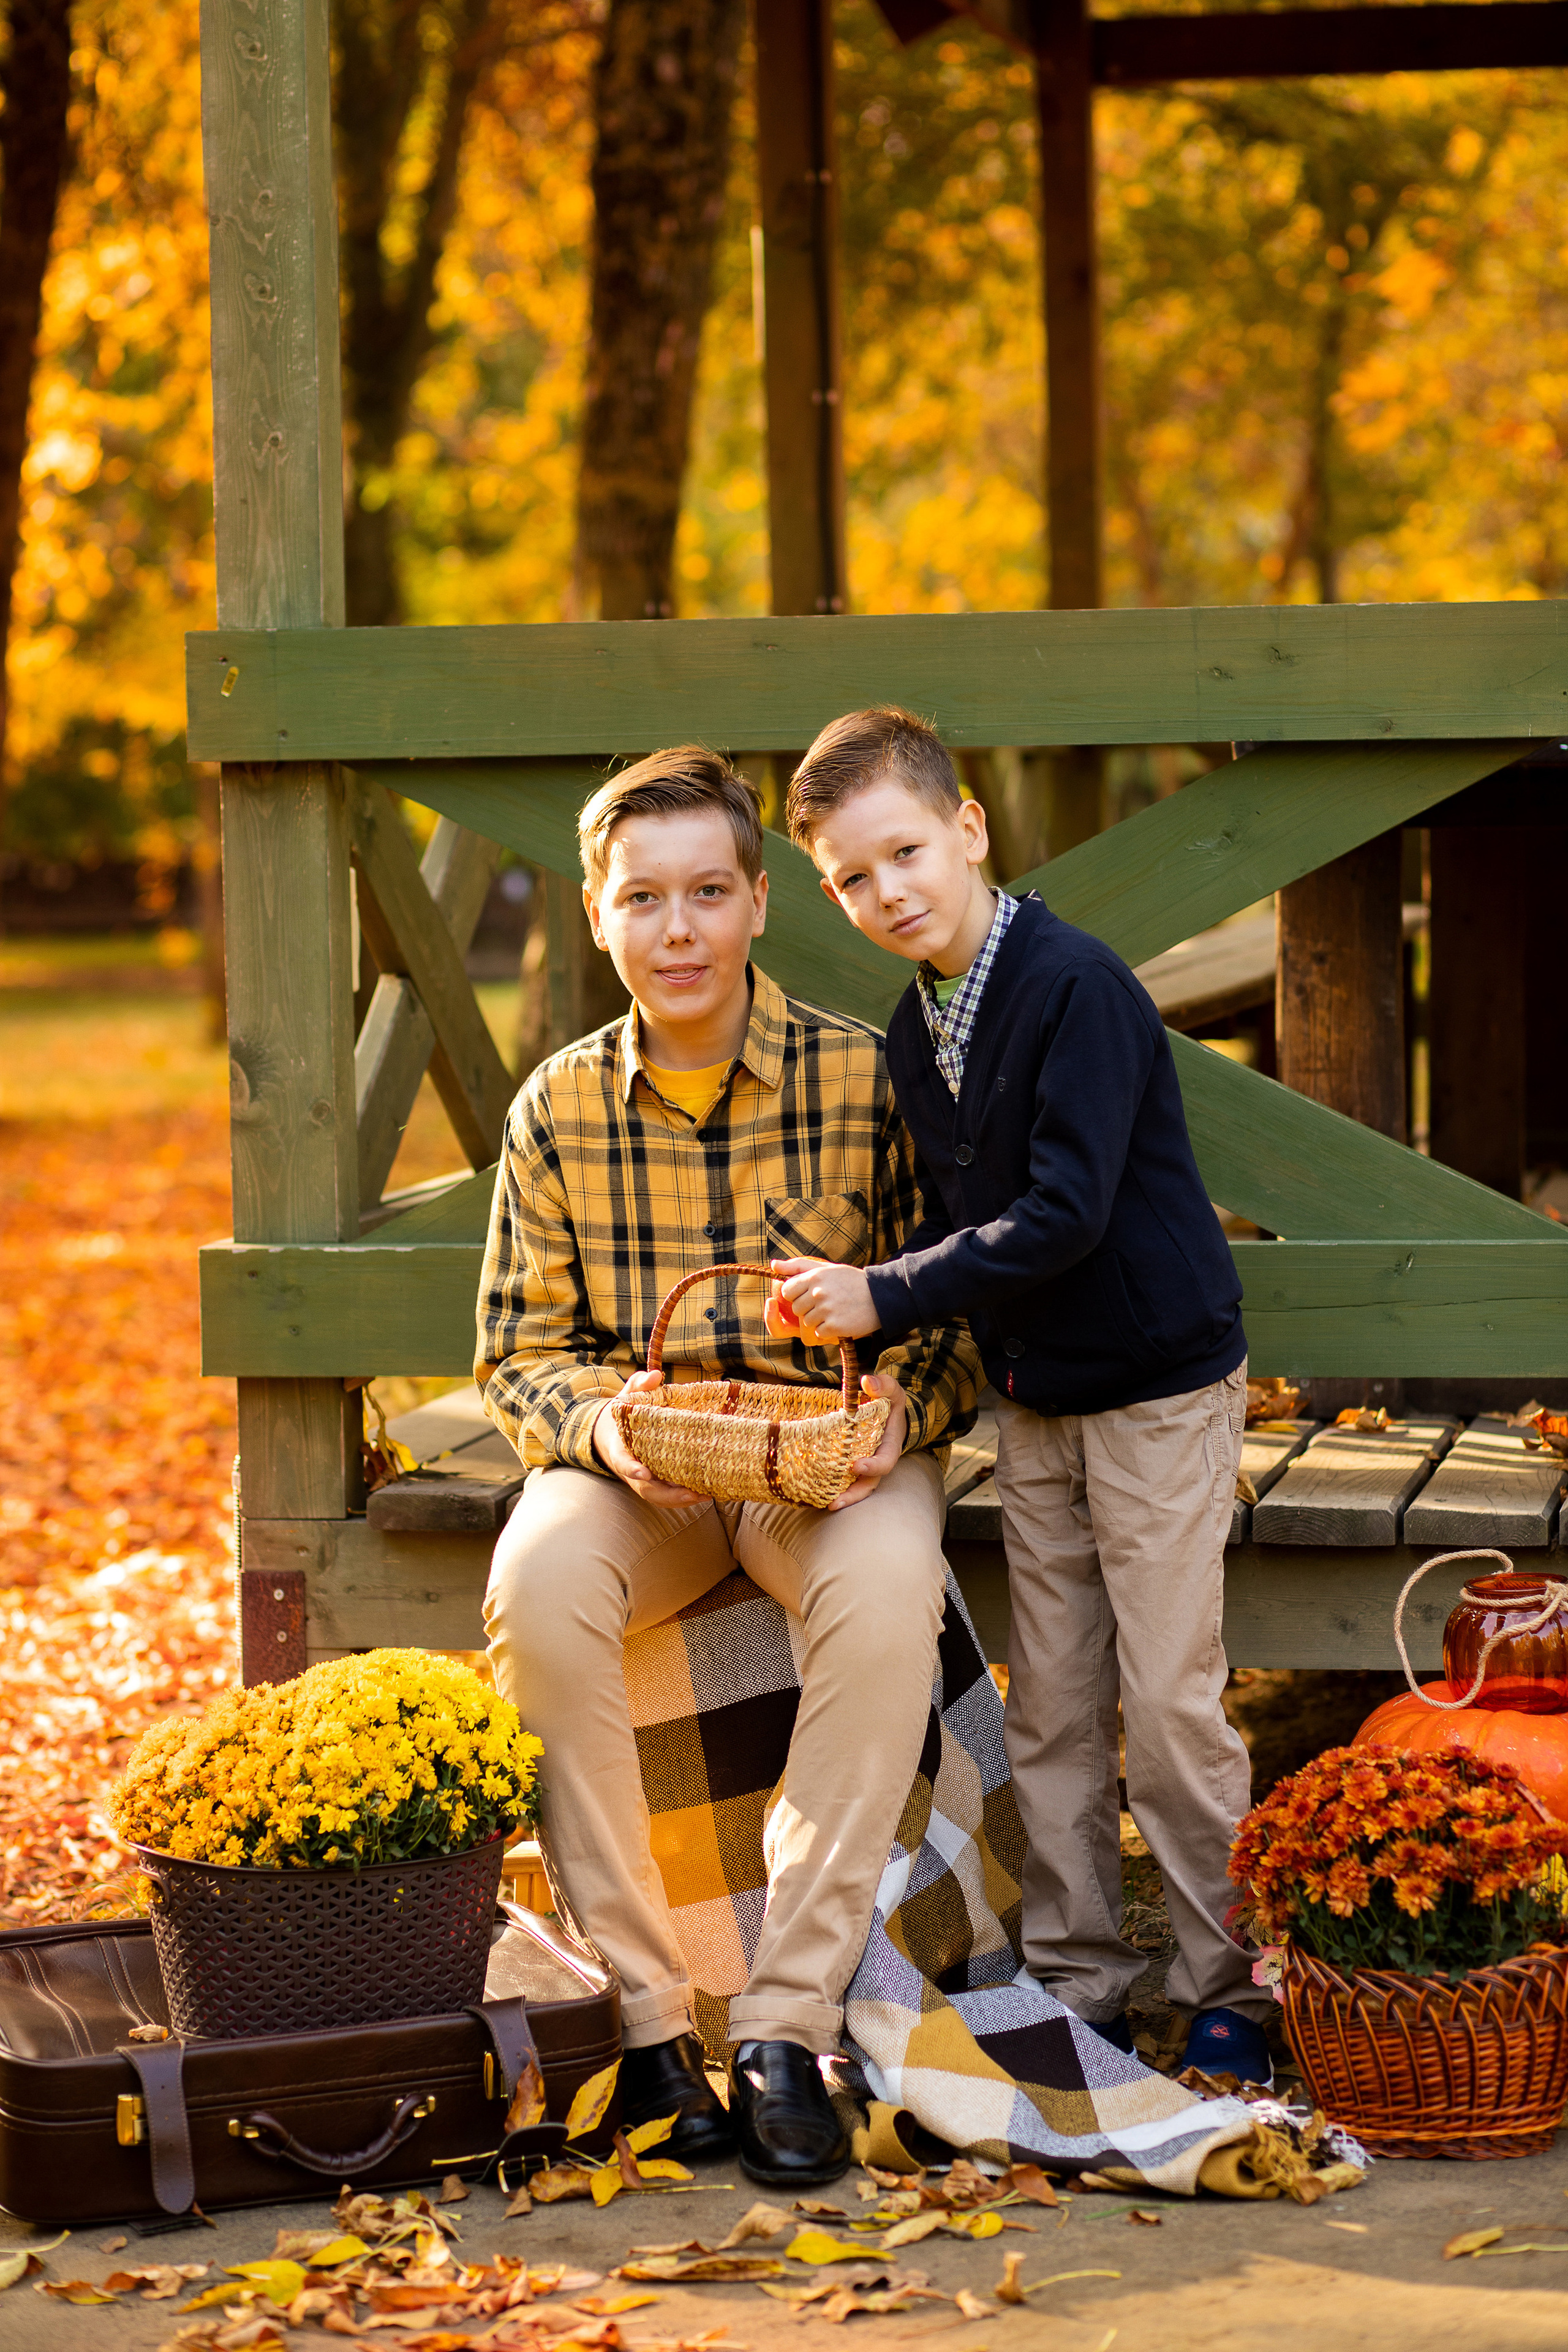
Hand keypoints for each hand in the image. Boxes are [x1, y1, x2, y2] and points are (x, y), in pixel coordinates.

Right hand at [591, 1369, 704, 1508]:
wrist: (610, 1435)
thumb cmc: (622, 1416)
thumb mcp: (626, 1398)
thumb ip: (638, 1386)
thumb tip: (655, 1375)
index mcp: (619, 1449)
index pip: (623, 1462)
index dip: (632, 1469)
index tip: (644, 1473)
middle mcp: (630, 1469)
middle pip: (645, 1488)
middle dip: (668, 1494)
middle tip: (690, 1493)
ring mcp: (641, 1479)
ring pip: (658, 1497)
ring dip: (680, 1500)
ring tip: (705, 1495)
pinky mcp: (653, 1483)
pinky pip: (666, 1496)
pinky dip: (683, 1498)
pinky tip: (706, 1493)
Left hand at [770, 1257, 879, 1344]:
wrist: (881, 1297)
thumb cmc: (852, 1281)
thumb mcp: (826, 1268)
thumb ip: (798, 1266)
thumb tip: (773, 1265)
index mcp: (814, 1276)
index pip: (786, 1290)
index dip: (795, 1294)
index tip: (809, 1294)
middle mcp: (818, 1292)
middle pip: (796, 1309)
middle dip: (808, 1309)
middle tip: (827, 1303)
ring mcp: (826, 1310)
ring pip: (806, 1323)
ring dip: (819, 1320)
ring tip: (836, 1311)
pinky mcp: (834, 1326)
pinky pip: (819, 1333)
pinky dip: (828, 1330)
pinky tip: (842, 1320)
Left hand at [829, 1371, 907, 1511]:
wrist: (888, 1412)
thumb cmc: (889, 1401)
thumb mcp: (892, 1390)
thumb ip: (884, 1385)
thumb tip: (866, 1381)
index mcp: (889, 1446)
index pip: (885, 1462)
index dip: (872, 1467)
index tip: (855, 1465)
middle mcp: (877, 1461)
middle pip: (868, 1484)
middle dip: (853, 1495)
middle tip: (834, 1503)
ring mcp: (864, 1466)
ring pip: (856, 1488)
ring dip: (841, 1498)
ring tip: (822, 1505)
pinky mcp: (850, 1466)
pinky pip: (843, 1481)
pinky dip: (831, 1488)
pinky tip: (813, 1494)